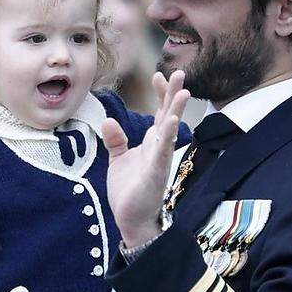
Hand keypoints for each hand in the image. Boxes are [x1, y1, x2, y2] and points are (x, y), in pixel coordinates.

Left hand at [101, 70, 189, 246]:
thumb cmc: (129, 190)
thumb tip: (108, 120)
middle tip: (180, 72)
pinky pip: (162, 152)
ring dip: (175, 111)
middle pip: (167, 116)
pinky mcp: (155, 173)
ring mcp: (158, 160)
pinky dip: (166, 137)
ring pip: (169, 131)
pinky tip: (171, 122)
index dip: (160, 95)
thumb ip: (115, 139)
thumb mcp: (118, 159)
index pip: (158, 114)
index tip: (158, 76)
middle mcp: (158, 148)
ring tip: (184, 91)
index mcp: (150, 144)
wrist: (131, 219)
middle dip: (173, 95)